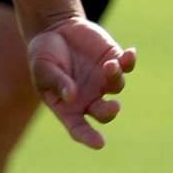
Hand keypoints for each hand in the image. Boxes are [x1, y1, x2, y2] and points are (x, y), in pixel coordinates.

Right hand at [26, 17, 134, 148]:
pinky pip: (127, 65)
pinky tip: (130, 53)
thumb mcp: (42, 68)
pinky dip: (130, 61)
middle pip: (105, 113)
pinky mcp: (114, 60)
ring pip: (117, 86)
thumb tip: (72, 96)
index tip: (99, 143)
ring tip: (108, 65)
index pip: (78, 127)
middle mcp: (89, 97)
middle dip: (109, 111)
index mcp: (68, 106)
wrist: (55, 28)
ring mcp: (103, 80)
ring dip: (115, 77)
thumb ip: (56, 82)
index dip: (88, 136)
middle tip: (112, 106)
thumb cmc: (43, 54)